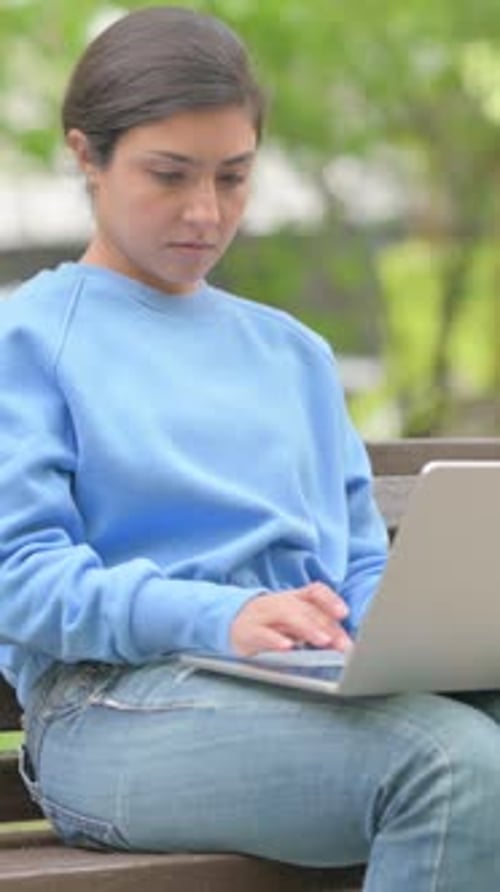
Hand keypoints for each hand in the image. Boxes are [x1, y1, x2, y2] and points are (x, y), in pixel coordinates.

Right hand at [230, 582, 352, 655]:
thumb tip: (343, 642)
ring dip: (308, 628)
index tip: (344, 613)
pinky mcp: (249, 631)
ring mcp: (264, 615)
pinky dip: (276, 640)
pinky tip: (287, 647)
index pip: (315, 591)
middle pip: (307, 609)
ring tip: (323, 641)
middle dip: (327, 626)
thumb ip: (318, 629)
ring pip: (287, 616)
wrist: (232, 623)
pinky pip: (263, 633)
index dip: (330, 600)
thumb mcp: (294, 622)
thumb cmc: (270, 623)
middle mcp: (281, 603)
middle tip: (342, 644)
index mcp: (295, 598)